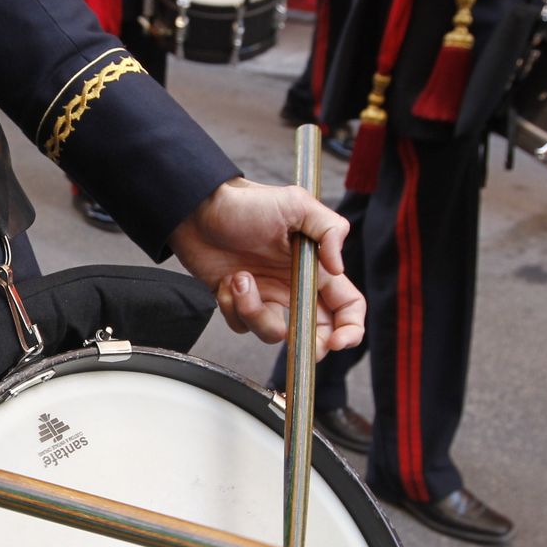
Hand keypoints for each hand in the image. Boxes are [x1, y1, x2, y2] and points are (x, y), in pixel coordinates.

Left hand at [168, 178, 365, 357]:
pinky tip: (226, 281)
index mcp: (314, 267)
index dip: (350, 328)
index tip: (338, 341)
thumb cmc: (247, 203)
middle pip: (316, 331)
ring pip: (272, 333)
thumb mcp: (296, 204)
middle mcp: (293, 285)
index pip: (347, 305)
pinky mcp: (238, 302)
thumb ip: (329, 230)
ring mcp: (265, 295)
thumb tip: (338, 267)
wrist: (197, 208)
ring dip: (255, 312)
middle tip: (295, 337)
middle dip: (309, 344)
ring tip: (241, 278)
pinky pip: (240, 325)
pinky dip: (232, 306)